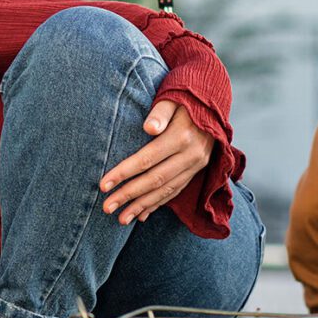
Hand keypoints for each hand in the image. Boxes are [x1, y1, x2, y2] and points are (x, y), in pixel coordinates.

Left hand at [99, 100, 213, 223]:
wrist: (214, 104)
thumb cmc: (185, 99)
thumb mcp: (172, 99)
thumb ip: (160, 112)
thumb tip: (149, 127)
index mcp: (182, 137)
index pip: (147, 159)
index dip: (124, 173)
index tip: (103, 185)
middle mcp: (191, 155)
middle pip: (155, 179)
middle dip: (128, 195)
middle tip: (106, 207)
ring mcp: (196, 165)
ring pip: (166, 190)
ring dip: (142, 206)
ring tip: (121, 219)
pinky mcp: (197, 171)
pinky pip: (176, 191)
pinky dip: (158, 204)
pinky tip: (142, 215)